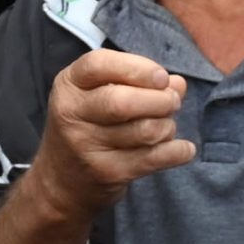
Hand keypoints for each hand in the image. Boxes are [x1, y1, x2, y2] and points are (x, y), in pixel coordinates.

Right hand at [28, 49, 193, 220]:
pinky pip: (154, 158)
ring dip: (167, 126)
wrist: (61, 179)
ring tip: (166, 126)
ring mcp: (86, 146)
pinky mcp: (106, 172)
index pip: (98, 64)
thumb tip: (178, 84)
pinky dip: (178, 151)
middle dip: (160, 100)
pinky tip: (182, 148)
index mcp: (68, 86)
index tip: (161, 77)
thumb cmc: (89, 124)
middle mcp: (71, 114)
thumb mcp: (99, 94)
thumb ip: (138, 82)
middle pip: (122, 102)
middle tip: (172, 102)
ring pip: (144, 131)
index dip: (137, 68)